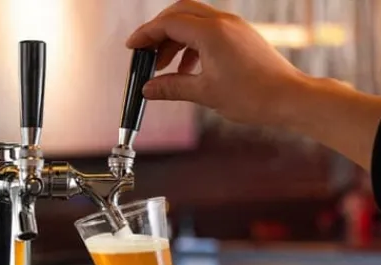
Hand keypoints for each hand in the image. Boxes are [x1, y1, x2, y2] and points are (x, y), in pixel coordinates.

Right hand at [126, 0, 308, 127]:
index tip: (132, 47)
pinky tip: (187, 69)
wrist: (287, 97)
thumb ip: (172, 87)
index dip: (146, 34)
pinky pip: (208, 32)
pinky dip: (191, 46)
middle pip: (180, 13)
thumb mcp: (204, 93)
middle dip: (158, 32)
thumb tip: (148, 89)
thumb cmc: (251, 96)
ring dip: (175, 41)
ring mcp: (233, 27)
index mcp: (211, 32)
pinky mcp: (240, 37)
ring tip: (164, 68)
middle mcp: (222, 22)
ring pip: (194, 22)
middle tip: (145, 55)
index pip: (169, 23)